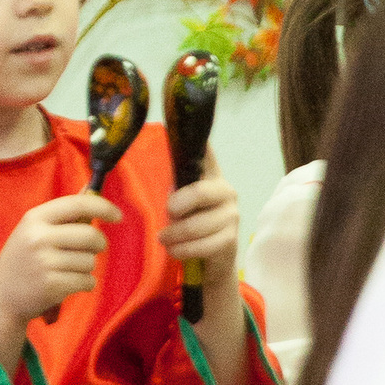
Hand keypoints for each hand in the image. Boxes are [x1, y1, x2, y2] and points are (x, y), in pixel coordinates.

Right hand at [0, 192, 119, 366]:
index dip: (103, 207)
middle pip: (90, 235)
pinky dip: (84, 284)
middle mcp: (38, 238)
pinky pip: (87, 281)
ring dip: (87, 267)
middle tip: (94, 250)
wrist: (1, 298)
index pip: (78, 204)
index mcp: (34, 218)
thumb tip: (92, 190)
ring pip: (90, 261)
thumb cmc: (23, 261)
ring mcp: (45, 263)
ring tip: (67, 271)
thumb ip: (62, 215)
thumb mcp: (33, 231)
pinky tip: (67, 284)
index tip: (118, 216)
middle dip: (99, 244)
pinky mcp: (52, 286)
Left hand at [163, 149, 247, 365]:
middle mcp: (226, 191)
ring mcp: (232, 216)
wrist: (210, 262)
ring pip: (198, 224)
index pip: (204, 150)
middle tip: (168, 214)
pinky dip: (182, 250)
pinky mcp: (230, 240)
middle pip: (201, 192)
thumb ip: (174, 186)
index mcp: (210, 175)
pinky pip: (202, 245)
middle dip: (178, 206)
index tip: (174, 121)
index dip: (195, 138)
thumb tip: (152, 164)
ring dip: (175, 234)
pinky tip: (174, 250)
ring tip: (165, 239)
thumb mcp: (179, 203)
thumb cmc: (189, 226)